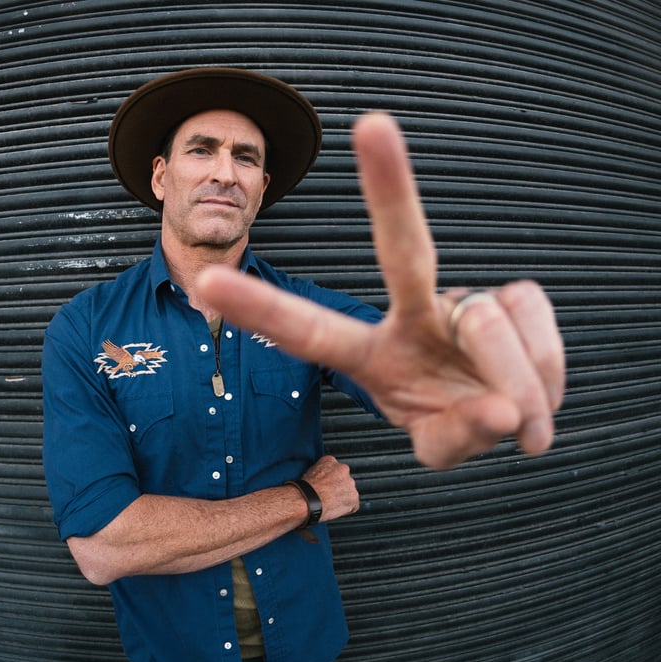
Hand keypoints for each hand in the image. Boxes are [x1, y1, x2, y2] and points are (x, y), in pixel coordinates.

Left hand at [197, 112, 565, 468]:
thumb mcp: (438, 446)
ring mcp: (462, 303)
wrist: (508, 415)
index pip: (310, 330)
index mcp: (368, 356)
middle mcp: (411, 316)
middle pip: (402, 250)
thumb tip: (502, 411)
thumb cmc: (451, 421)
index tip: (208, 280)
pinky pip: (532, 320)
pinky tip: (537, 389)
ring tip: (523, 424)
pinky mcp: (514, 294)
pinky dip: (545, 367)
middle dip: (389, 190)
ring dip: (517, 381)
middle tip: (374, 124)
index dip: (262, 310)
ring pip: (487, 322)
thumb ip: (455, 438)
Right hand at [302, 455, 358, 521]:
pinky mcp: (354, 498)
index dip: (331, 479)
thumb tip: (321, 479)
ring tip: (330, 503)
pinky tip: (335, 509)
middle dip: (339, 487)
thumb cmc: (305, 489)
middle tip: (328, 495)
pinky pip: (353, 505)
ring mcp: (350, 484)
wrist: (307, 500)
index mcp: (330, 461)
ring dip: (343, 497)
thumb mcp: (309, 472)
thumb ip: (320, 472)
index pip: (335, 469)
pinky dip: (346, 509)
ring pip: (349, 492)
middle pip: (344, 479)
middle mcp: (343, 469)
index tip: (327, 485)